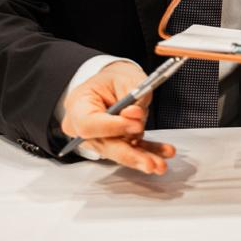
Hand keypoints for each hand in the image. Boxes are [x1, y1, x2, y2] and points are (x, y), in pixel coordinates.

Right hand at [60, 61, 174, 173]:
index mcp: (78, 105)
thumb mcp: (126, 78)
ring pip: (120, 151)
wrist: (114, 82)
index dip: (112, 128)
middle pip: (104, 145)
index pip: (89, 124)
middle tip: (149, 162)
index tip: (135, 125)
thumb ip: (132, 97)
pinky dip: (147, 150)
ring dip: (143, 155)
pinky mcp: (112, 144)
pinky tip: (161, 153)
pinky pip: (130, 149)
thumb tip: (134, 116)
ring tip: (160, 161)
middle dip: (130, 154)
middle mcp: (82, 127)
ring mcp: (96, 139)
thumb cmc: (114, 79)